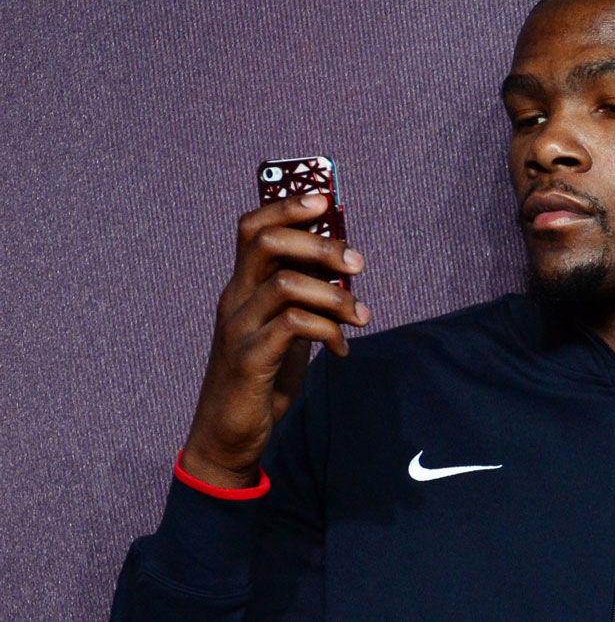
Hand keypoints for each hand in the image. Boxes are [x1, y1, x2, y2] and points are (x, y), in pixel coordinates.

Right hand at [180, 193, 369, 488]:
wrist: (229, 436)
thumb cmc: (263, 374)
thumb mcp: (287, 326)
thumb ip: (305, 294)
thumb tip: (344, 261)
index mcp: (243, 287)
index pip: (252, 228)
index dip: (286, 206)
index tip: (325, 200)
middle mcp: (235, 300)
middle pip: (266, 242)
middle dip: (319, 243)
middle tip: (358, 262)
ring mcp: (239, 328)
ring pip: (284, 282)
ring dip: (334, 293)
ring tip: (361, 315)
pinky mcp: (249, 360)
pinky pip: (293, 325)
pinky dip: (328, 330)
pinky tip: (341, 348)